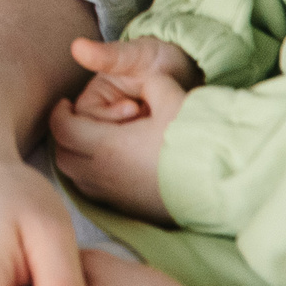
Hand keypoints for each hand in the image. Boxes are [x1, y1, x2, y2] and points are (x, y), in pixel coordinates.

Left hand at [49, 38, 194, 222]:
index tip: (65, 102)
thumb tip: (136, 75)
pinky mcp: (135, 210)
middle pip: (63, 156)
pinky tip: (113, 160)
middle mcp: (107, 175)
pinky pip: (98, 193)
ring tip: (95, 137)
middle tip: (76, 118)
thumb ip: (145, 79)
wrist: (228, 183)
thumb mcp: (171, 95)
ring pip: (78, 178)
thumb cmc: (197, 138)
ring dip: (78, 157)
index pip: (63, 130)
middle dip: (64, 135)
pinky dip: (94, 176)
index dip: (58, 114)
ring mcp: (119, 197)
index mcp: (109, 146)